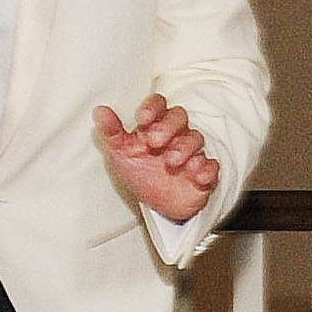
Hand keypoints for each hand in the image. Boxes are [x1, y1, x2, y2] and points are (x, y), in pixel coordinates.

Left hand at [95, 92, 219, 223]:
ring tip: (171, 161)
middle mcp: (176, 135)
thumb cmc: (142, 174)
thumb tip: (99, 111)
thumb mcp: (122, 154)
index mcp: (155, 126)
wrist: (159, 206)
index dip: (153, 107)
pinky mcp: (205, 173)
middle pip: (180, 116)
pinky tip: (196, 176)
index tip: (142, 119)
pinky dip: (206, 170)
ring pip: (196, 139)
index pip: (159, 105)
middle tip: (154, 141)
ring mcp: (192, 153)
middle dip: (168, 126)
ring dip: (185, 148)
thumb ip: (112, 132)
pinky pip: (212, 166)